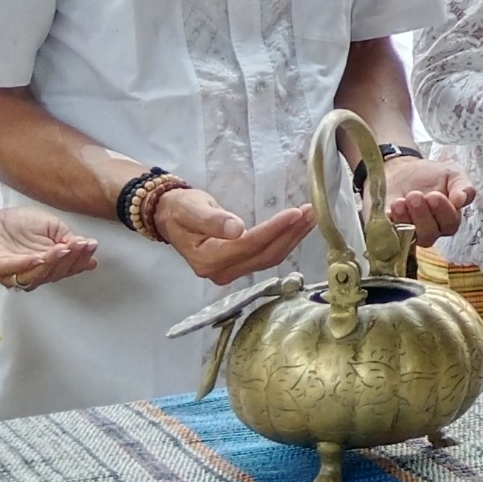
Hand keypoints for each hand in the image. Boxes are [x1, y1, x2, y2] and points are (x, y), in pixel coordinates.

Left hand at [0, 206, 98, 292]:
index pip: (67, 268)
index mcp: (46, 265)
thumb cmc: (16, 223)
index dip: (80, 259)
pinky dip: (27, 265)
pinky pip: (12, 270)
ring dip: (53, 263)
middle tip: (81, 245)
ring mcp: (13, 273)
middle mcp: (31, 273)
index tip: (91, 246)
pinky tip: (40, 257)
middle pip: (54, 274)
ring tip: (65, 249)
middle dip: (71, 260)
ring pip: (36, 276)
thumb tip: (85, 245)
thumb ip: (65, 236)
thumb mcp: (50, 225)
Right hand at [156, 189, 314, 285]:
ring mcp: (231, 272)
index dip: (274, 230)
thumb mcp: (191, 209)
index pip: (249, 245)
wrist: (170, 217)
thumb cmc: (180, 209)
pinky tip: (297, 229)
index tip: (296, 212)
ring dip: (292, 238)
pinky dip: (284, 242)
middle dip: (291, 234)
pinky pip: (266, 257)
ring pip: (269, 258)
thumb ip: (213, 220)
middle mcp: (221, 272)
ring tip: (311, 218)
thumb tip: (237, 229)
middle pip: (265, 255)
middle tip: (312, 212)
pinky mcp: (238, 267)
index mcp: (208, 259)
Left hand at [382, 156, 475, 245]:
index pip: (449, 223)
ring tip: (400, 202)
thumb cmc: (430, 175)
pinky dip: (389, 223)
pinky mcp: (390, 231)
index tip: (434, 195)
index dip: (442, 211)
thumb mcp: (451, 174)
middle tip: (415, 195)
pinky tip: (389, 210)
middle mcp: (431, 231)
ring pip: (411, 236)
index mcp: (449, 219)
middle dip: (422, 215)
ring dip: (405, 219)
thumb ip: (462, 186)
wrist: (402, 171)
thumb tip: (462, 199)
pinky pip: (390, 235)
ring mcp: (410, 233)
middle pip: (430, 234)